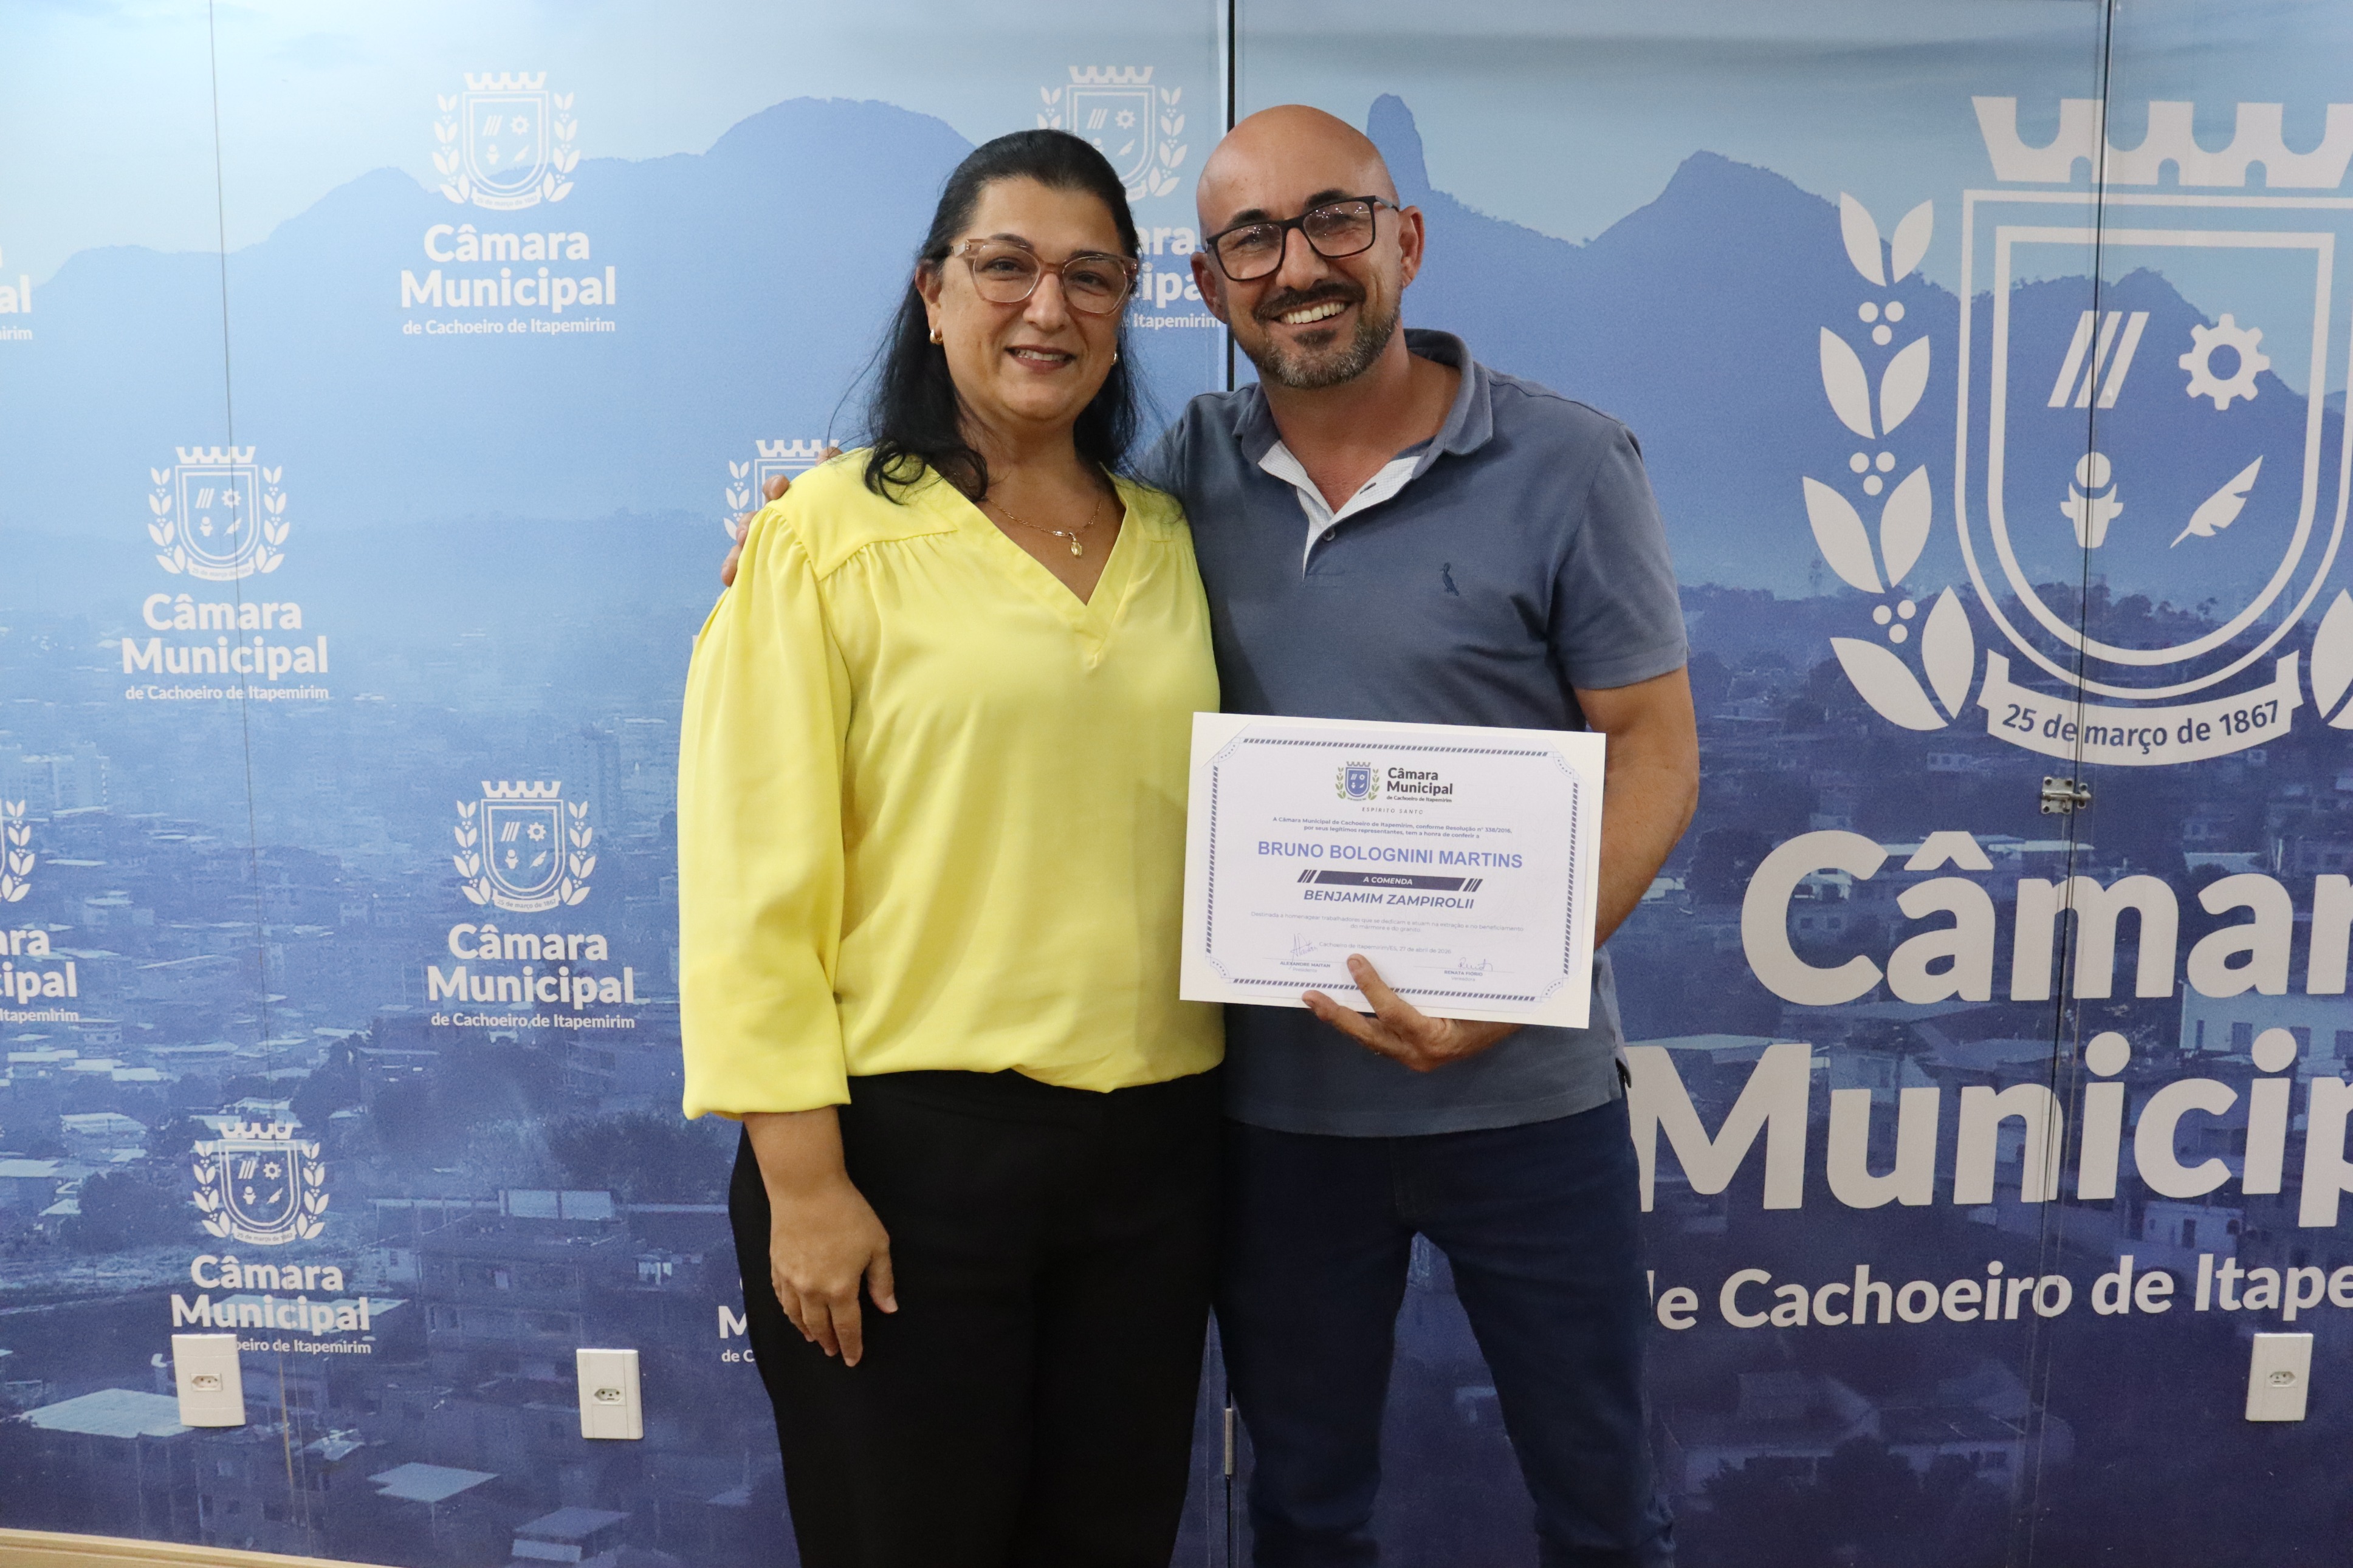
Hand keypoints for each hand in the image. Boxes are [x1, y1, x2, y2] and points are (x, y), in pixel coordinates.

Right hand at [722, 449, 838, 586]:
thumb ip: (834, 472)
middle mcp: (774, 525)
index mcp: (789, 505)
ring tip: (734, 565)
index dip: (774, 487)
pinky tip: (730, 579)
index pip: (775, 490)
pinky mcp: (765, 569)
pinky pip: (745, 569)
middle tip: (747, 534)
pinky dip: (733, 571)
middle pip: (753, 520)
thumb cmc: (843, 522)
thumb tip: (826, 452)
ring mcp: (768, 547)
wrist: (854, 561)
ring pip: (745, 546)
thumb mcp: (843, 496)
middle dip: (748, 524)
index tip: (781, 487)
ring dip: (736, 552)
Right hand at [767, 1173, 895, 1364]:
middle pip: (820, 1326)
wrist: (806, 1188)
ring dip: (806, 1330)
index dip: (851, 1346)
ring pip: (796, 1316)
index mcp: (840, 1289)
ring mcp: (790, 1280)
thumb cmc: (848, 1214)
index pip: (847, 1327)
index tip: (853, 1361)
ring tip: (813, 1339)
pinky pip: (781, 1298)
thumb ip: (882, 1280)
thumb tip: (889, 1309)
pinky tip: (792, 1314)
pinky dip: (788, 1312)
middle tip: (833, 1352)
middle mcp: (812, 1291)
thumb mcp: (877, 1245)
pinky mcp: (776, 1266)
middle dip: (828, 1342)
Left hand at [1304, 954, 1518, 1072]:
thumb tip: (1413, 949)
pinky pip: (1380, 1036)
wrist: (1510, 1030)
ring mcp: (1413, 1056)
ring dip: (1344, 1019)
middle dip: (1338, 1016)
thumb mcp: (1473, 995)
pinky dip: (1362, 1020)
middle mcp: (1419, 1054)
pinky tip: (1344, 1004)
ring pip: (1370, 1038)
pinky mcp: (1410, 1052)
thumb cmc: (1496, 1008)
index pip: (1396, 1014)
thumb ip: (1444, 982)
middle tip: (1312, 996)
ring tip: (1317, 999)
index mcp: (1436, 1039)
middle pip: (1370, 1035)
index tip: (1355, 962)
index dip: (1372, 989)